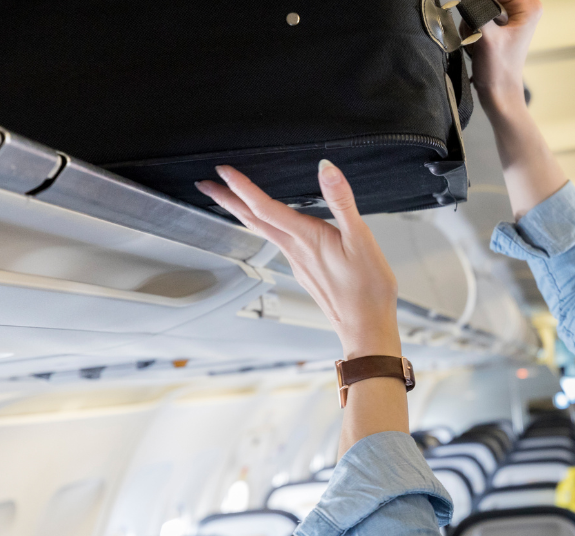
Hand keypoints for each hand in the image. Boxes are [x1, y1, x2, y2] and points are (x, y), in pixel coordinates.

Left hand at [196, 162, 400, 358]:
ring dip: (243, 214)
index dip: (242, 186)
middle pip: (253, 221)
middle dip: (227, 200)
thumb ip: (341, 201)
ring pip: (263, 233)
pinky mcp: (305, 272)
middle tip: (206, 185)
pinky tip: (273, 228)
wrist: (366, 327)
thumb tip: (326, 169)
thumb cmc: (367, 289)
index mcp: (307, 238)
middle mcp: (296, 251)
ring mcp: (298, 264)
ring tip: (231, 201)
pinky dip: (266, 229)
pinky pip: (279, 244)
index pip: (265, 207)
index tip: (224, 170)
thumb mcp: (361, 238)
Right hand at [469, 0, 542, 112]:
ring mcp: (511, 16)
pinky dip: (472, 26)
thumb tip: (467, 2)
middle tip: (477, 32)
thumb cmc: (498, 71)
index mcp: (528, 6)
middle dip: (476, 12)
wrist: (498, 93)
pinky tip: (476, 42)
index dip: (480, 3)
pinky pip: (478, 14)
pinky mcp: (500, 24)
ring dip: (471, 21)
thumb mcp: (486, 36)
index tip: (479, 22)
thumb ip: (476, 10)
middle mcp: (523, 7)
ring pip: (479, 4)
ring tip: (477, 40)